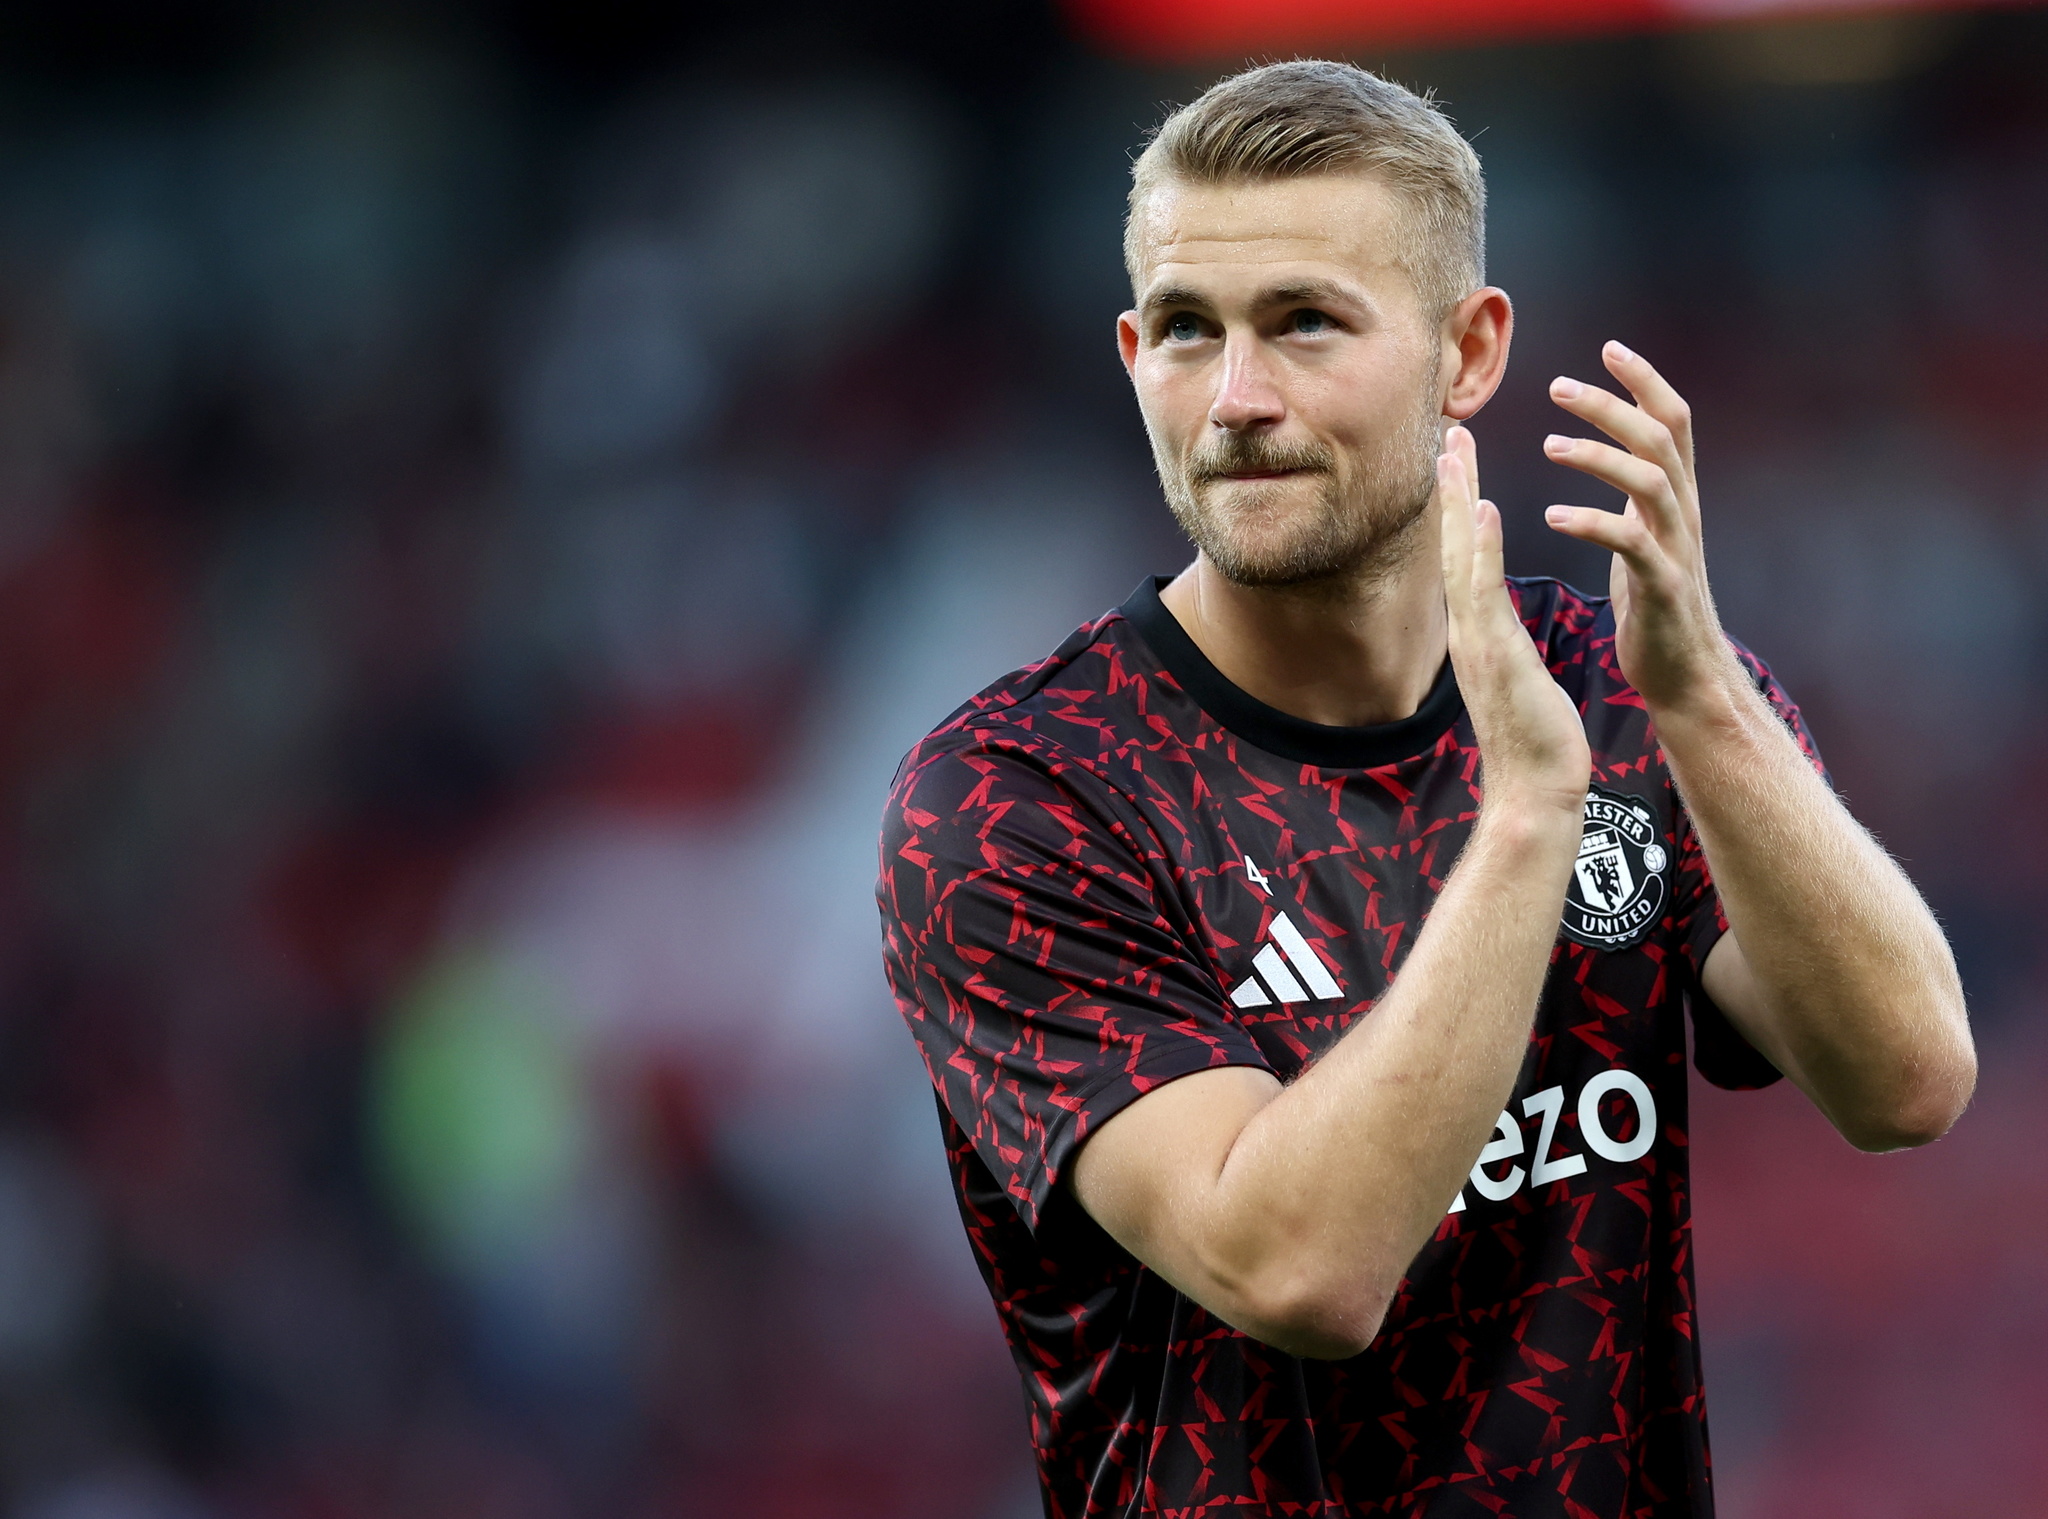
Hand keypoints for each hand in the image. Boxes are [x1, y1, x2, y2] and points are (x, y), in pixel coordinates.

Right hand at [1438, 426, 1589, 816]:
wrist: (1534, 791)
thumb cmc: (1534, 740)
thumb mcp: (1517, 677)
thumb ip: (1504, 643)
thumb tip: (1499, 628)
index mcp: (1478, 630)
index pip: (1466, 555)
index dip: (1461, 504)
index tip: (1461, 458)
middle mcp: (1467, 628)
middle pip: (1453, 544)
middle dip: (1451, 486)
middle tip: (1448, 431)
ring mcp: (1475, 640)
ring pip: (1460, 557)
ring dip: (1455, 500)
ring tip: (1453, 450)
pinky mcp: (1493, 654)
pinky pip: (1484, 592)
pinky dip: (1479, 548)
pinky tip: (1480, 509)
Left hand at [1540, 343, 1745, 716]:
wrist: (1686, 673)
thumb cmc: (1657, 605)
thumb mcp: (1647, 536)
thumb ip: (1637, 495)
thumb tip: (1620, 457)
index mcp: (1676, 499)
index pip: (1671, 421)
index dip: (1645, 381)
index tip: (1609, 347)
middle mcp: (1684, 514)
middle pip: (1659, 438)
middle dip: (1612, 405)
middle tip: (1557, 387)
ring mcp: (1677, 549)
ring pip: (1650, 481)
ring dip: (1599, 457)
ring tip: (1550, 445)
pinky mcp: (1663, 587)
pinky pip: (1630, 544)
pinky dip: (1592, 522)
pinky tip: (1553, 514)